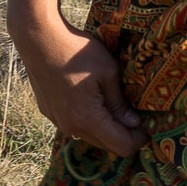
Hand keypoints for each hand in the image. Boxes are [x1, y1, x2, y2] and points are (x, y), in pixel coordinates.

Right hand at [9, 14, 144, 155]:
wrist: (38, 39)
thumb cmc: (76, 51)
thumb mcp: (108, 72)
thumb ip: (120, 102)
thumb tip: (133, 123)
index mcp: (88, 119)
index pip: (120, 146)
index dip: (138, 140)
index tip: (147, 128)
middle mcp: (71, 127)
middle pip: (105, 145)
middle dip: (123, 135)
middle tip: (135, 117)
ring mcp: (57, 120)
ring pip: (88, 135)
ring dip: (104, 128)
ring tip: (115, 107)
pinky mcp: (49, 112)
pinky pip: (74, 124)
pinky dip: (87, 120)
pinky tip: (92, 99)